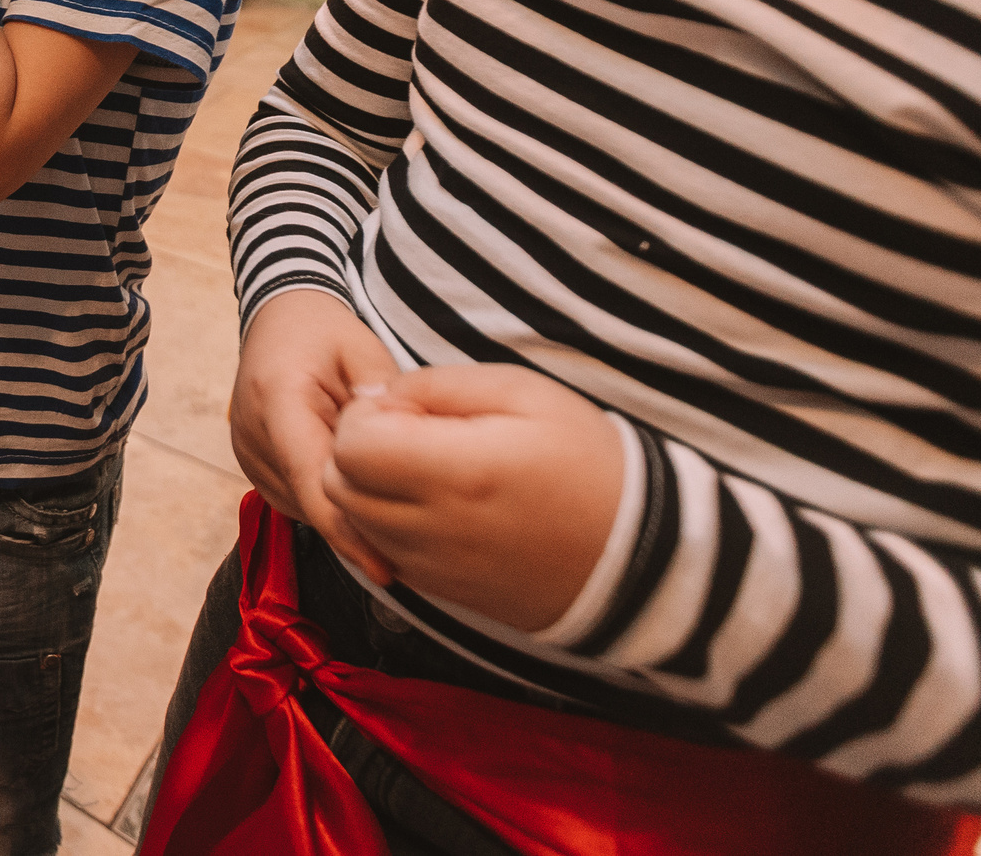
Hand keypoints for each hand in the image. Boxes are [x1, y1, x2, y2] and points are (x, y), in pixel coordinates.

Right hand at [229, 290, 402, 583]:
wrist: (278, 319)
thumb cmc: (322, 331)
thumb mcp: (361, 348)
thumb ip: (381, 397)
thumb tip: (401, 446)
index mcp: (278, 402)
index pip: (312, 483)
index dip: (347, 532)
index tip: (383, 568)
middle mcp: (253, 436)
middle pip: (309, 502)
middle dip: (357, 519)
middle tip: (416, 531)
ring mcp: (247, 454)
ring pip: (303, 507)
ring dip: (341, 508)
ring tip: (386, 492)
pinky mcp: (254, 465)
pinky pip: (296, 499)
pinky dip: (326, 500)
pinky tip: (357, 483)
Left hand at [325, 364, 624, 632]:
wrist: (640, 555)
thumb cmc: (587, 461)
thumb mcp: (522, 393)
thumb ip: (435, 386)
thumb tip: (375, 396)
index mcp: (455, 473)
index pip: (350, 444)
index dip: (364, 415)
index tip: (405, 406)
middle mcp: (434, 529)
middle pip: (340, 486)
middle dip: (356, 450)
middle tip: (408, 433)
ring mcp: (435, 569)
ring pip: (354, 524)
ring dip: (367, 489)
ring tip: (422, 466)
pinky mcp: (442, 593)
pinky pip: (383, 553)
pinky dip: (388, 525)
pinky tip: (433, 504)